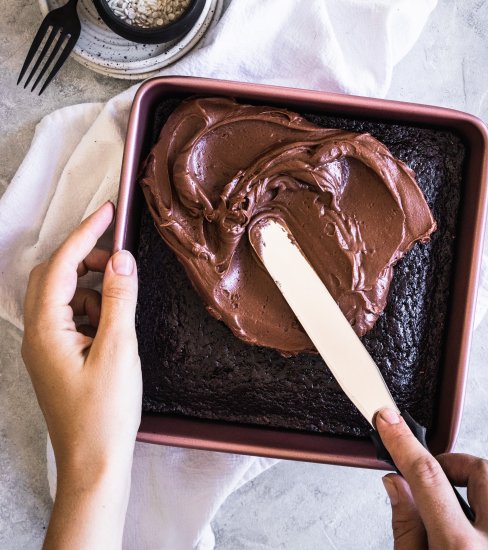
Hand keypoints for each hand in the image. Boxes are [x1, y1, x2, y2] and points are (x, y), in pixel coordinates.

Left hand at [22, 202, 141, 548]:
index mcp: (46, 329)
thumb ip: (120, 300)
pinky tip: (113, 327)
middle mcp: (38, 334)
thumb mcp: (119, 350)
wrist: (93, 461)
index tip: (109, 212)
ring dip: (93, 288)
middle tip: (120, 257)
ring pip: (65, 297)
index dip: (86, 234)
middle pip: (55, 277)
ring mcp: (47, 346)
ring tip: (122, 303)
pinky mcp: (59, 357)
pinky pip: (73, 318)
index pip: (64, 267)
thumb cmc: (104, 413)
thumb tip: (122, 259)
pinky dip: (94, 310)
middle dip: (87, 259)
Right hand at [376, 409, 487, 548]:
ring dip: (471, 493)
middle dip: (450, 462)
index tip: (389, 421)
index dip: (403, 442)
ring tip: (452, 520)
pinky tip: (476, 535)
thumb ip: (406, 529)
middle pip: (478, 469)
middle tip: (432, 481)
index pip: (426, 476)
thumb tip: (397, 485)